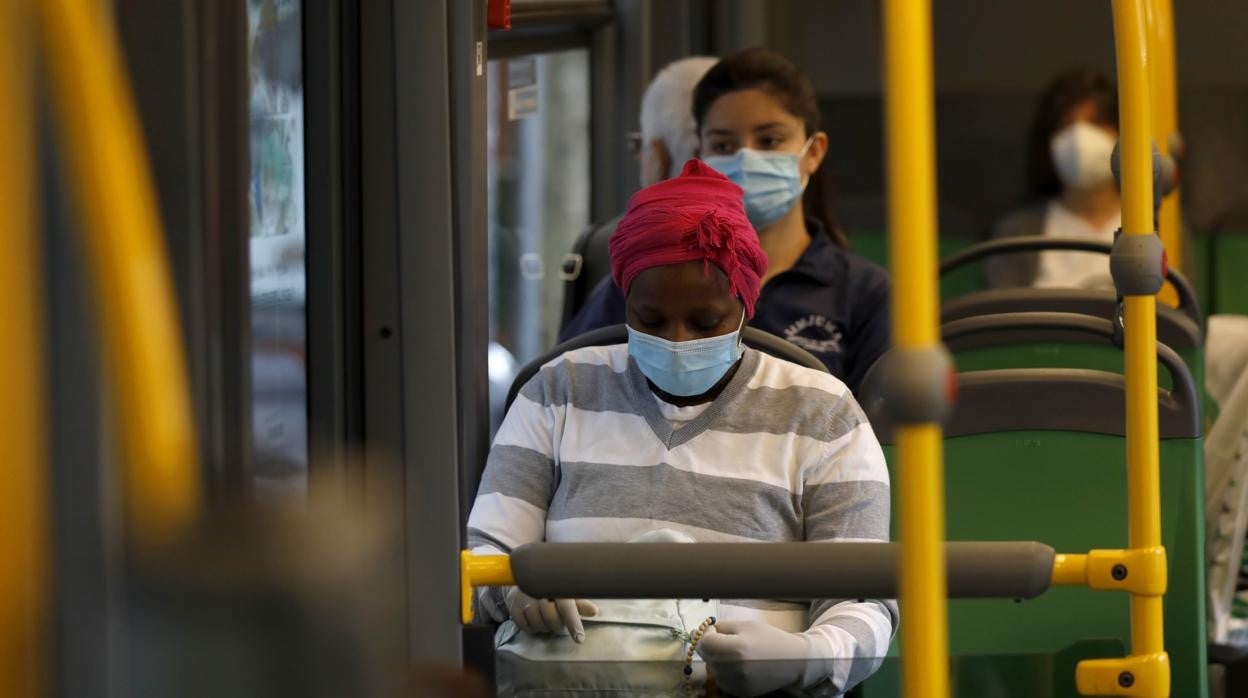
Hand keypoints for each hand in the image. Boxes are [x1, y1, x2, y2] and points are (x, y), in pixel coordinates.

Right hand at [504, 587, 597, 642]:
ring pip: (539, 625)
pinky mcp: (514, 608)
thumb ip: (579, 602)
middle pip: (552, 620)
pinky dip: (533, 627)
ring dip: (545, 626)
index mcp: (555, 586)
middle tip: (559, 620)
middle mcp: (539, 591)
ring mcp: (524, 600)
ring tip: (546, 617)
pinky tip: (534, 618)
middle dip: (558, 624)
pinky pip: (527, 627)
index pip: (566, 608)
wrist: (520, 579)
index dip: (574, 624)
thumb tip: (594, 612)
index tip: (579, 639)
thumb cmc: (547, 586)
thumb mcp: (565, 591)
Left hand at [697, 620, 819, 695]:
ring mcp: (736, 684)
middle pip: (707, 657)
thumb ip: (721, 627)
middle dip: (712, 646)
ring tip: (737, 653)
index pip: (703, 643)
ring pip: (713, 669)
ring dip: (718, 660)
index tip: (715, 630)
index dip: (706, 634)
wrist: (793, 661)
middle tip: (728, 640)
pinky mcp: (740, 693)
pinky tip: (741, 665)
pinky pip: (722, 680)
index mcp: (735, 648)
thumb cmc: (770, 639)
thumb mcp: (746, 625)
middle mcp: (733, 669)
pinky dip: (726, 672)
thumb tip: (698, 631)